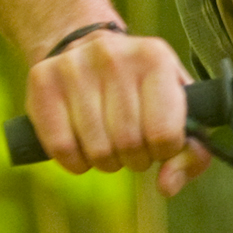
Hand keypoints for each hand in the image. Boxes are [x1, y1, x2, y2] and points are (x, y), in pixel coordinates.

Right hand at [23, 27, 209, 197]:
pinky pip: (61, 147)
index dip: (164, 151)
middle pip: (129, 144)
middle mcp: (113, 56)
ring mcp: (74, 66)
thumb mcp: (178, 107)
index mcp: (155, 58)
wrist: (84, 45)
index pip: (165, 134)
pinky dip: (75, 162)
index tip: (158, 141)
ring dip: (106, 161)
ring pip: (96, 150)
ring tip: (109, 144)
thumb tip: (167, 186)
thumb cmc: (141, 88)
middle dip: (134, 158)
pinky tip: (82, 147)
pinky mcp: (42, 80)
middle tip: (131, 145)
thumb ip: (190, 152)